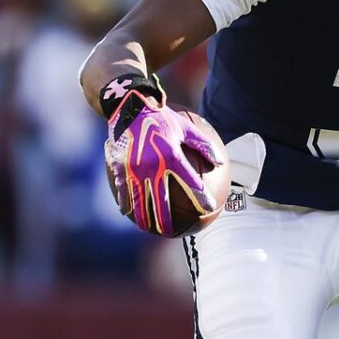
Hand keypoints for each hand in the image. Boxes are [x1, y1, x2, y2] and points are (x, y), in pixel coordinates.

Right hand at [103, 87, 224, 236]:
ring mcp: (133, 169)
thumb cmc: (161, 117)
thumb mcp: (185, 126)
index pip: (190, 182)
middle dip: (165, 219)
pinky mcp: (118, 168)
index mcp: (171, 155)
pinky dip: (126, 203)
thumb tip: (220, 162)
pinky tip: (128, 213)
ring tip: (149, 228)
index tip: (209, 209)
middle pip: (160, 200)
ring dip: (143, 217)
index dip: (201, 197)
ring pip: (139, 200)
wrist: (128, 107)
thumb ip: (202, 144)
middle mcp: (152, 165)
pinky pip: (122, 190)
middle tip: (172, 231)